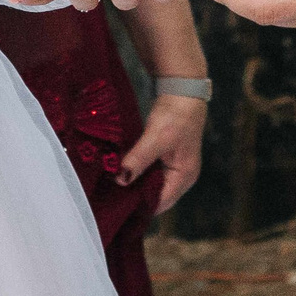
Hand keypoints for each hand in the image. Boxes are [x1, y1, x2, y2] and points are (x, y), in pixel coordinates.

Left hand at [117, 92, 205, 210]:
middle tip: (111, 197)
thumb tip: (121, 180)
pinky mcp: (166, 156)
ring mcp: (175, 166)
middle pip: (156, 196)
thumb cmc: (176, 115)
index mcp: (184, 176)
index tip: (116, 206)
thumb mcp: (156, 138)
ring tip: (113, 186)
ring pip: (151, 184)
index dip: (140, 205)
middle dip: (135, 196)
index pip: (161, 203)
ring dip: (135, 184)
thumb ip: (138, 160)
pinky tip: (121, 171)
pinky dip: (137, 172)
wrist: (182, 89)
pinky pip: (150, 173)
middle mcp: (182, 176)